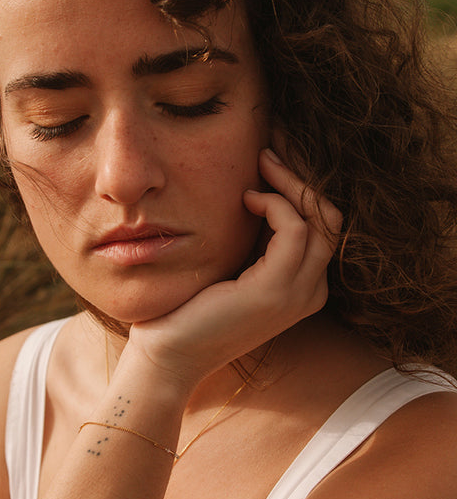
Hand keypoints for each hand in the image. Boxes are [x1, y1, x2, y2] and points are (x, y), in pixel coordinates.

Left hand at [126, 148, 341, 388]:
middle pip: (331, 217)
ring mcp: (297, 294)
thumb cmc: (189, 307)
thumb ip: (253, 234)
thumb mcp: (231, 262)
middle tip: (273, 144)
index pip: (322, 223)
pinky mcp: (275, 292)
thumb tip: (255, 183)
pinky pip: (296, 230)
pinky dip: (276, 204)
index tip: (274, 152)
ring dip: (292, 182)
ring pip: (322, 219)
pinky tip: (248, 197)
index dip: (302, 184)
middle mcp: (308, 291)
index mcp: (301, 285)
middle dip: (305, 175)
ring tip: (261, 161)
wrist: (167, 354)